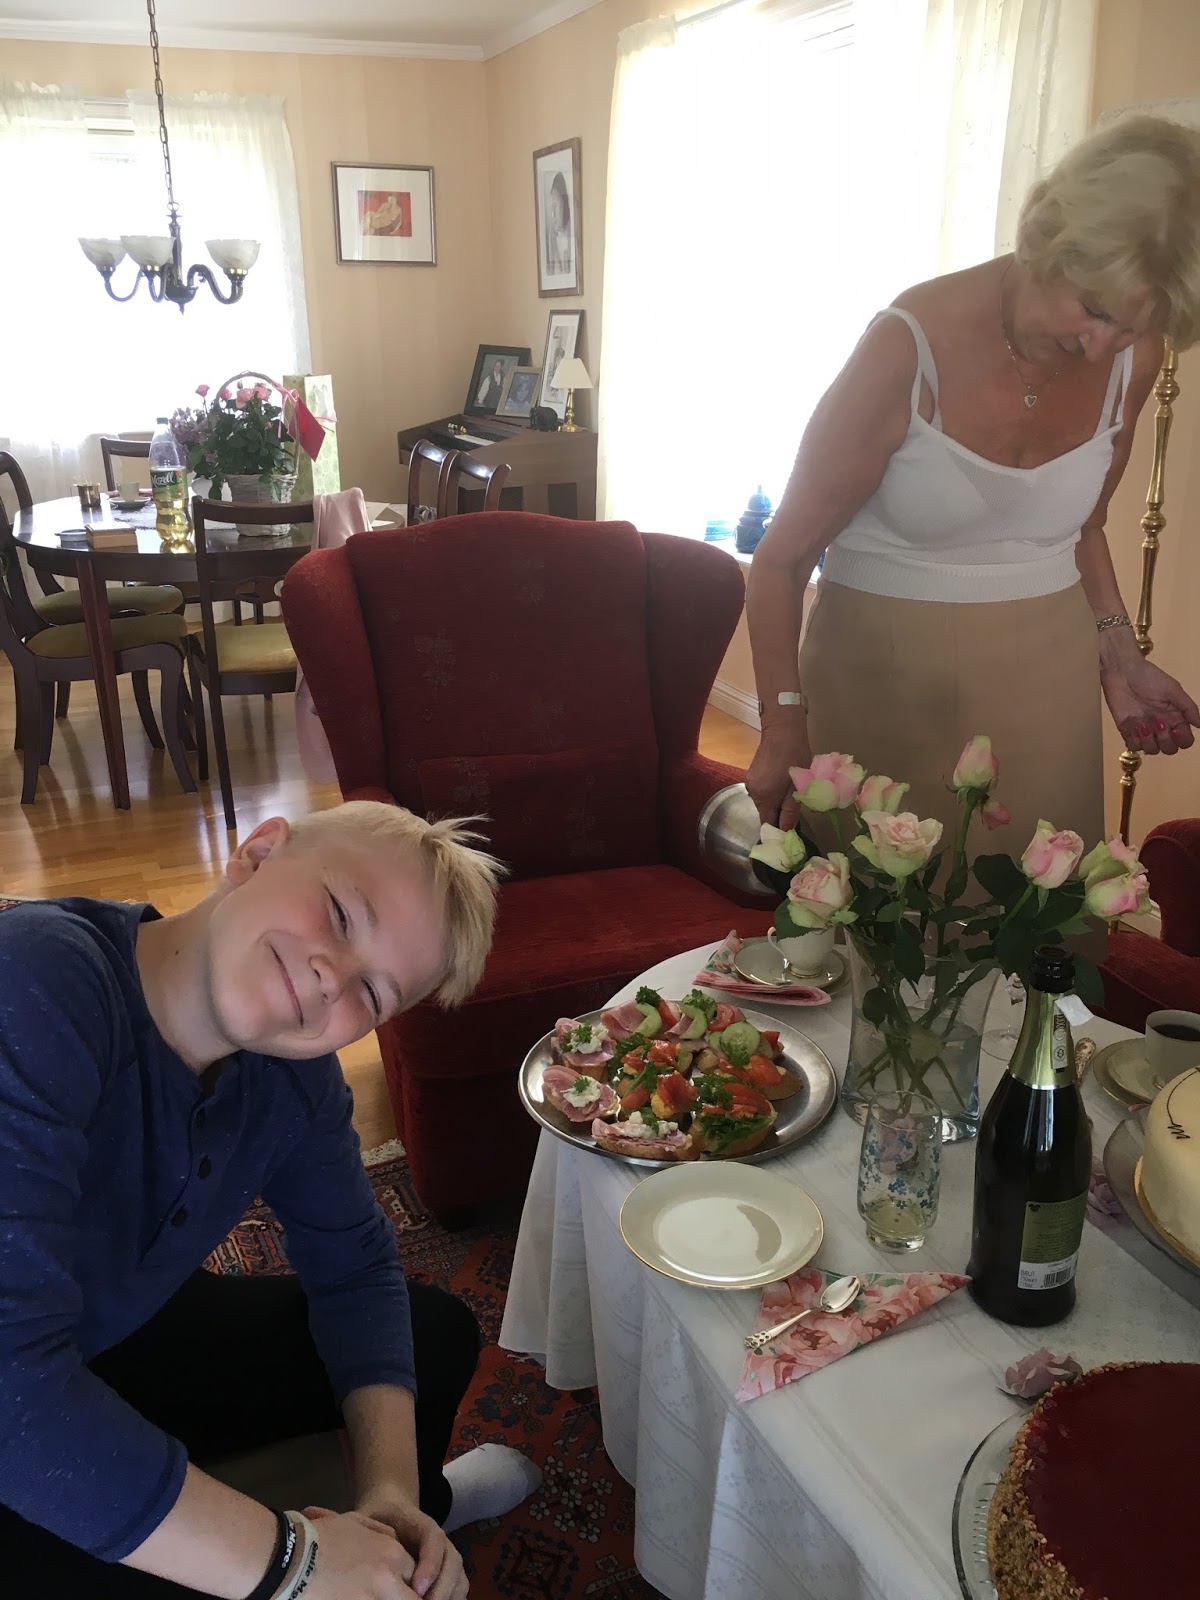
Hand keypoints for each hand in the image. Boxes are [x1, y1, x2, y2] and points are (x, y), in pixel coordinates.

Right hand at [295, 1506, 418, 1598]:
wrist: (289, 1561)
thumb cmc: (319, 1536)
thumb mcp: (354, 1521)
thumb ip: (381, 1533)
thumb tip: (394, 1542)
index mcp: (390, 1554)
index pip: (414, 1572)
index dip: (408, 1578)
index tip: (400, 1582)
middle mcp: (386, 1580)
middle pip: (414, 1599)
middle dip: (410, 1596)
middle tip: (396, 1594)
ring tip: (372, 1594)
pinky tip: (354, 1597)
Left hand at [352, 1490, 467, 1599]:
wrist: (391, 1509)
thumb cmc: (377, 1518)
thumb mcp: (369, 1519)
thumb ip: (372, 1535)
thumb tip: (370, 1559)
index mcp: (420, 1523)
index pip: (434, 1538)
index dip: (430, 1564)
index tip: (417, 1588)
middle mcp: (438, 1540)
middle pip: (452, 1561)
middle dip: (441, 1588)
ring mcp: (445, 1556)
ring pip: (460, 1575)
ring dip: (449, 1595)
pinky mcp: (446, 1571)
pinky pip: (459, 1587)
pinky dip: (453, 1598)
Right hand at [746, 729, 809, 829]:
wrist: (783, 730)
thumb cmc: (795, 757)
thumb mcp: (798, 786)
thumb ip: (791, 811)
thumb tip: (785, 831)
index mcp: (764, 797)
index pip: (767, 824)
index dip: (778, 830)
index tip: (790, 831)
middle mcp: (753, 792)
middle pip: (765, 813)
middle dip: (779, 814)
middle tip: (795, 807)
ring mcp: (750, 783)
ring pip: (764, 802)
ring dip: (776, 802)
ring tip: (790, 792)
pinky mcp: (751, 775)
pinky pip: (762, 791)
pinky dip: (772, 792)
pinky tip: (782, 782)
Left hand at [1101, 654, 1198, 755]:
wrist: (1122, 672)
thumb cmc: (1149, 677)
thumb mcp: (1173, 689)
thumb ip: (1188, 707)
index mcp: (1175, 718)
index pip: (1185, 740)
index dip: (1182, 740)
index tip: (1175, 729)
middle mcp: (1161, 727)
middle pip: (1169, 749)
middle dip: (1165, 741)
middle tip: (1157, 722)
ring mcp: (1144, 731)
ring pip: (1152, 750)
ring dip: (1149, 741)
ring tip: (1143, 724)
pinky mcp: (1128, 731)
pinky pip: (1134, 747)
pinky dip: (1135, 741)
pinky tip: (1134, 726)